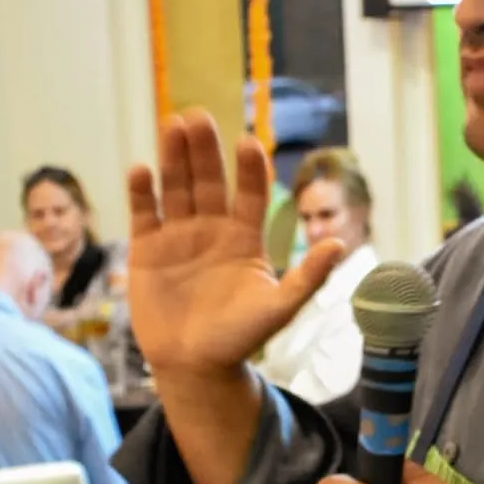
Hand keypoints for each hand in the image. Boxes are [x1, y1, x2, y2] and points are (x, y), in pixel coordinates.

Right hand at [125, 110, 345, 375]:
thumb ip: (308, 277)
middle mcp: (211, 229)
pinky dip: (142, 192)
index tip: (248, 144)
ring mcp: (178, 236)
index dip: (250, 169)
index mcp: (245, 238)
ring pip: (175, 188)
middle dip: (204, 150)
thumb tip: (340, 245)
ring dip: (173, 157)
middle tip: (199, 117)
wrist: (195, 365)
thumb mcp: (279, 308)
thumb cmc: (240, 338)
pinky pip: (145, 214)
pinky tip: (143, 170)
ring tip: (172, 125)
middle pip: (208, 181)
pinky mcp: (146, 249)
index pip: (250, 193)